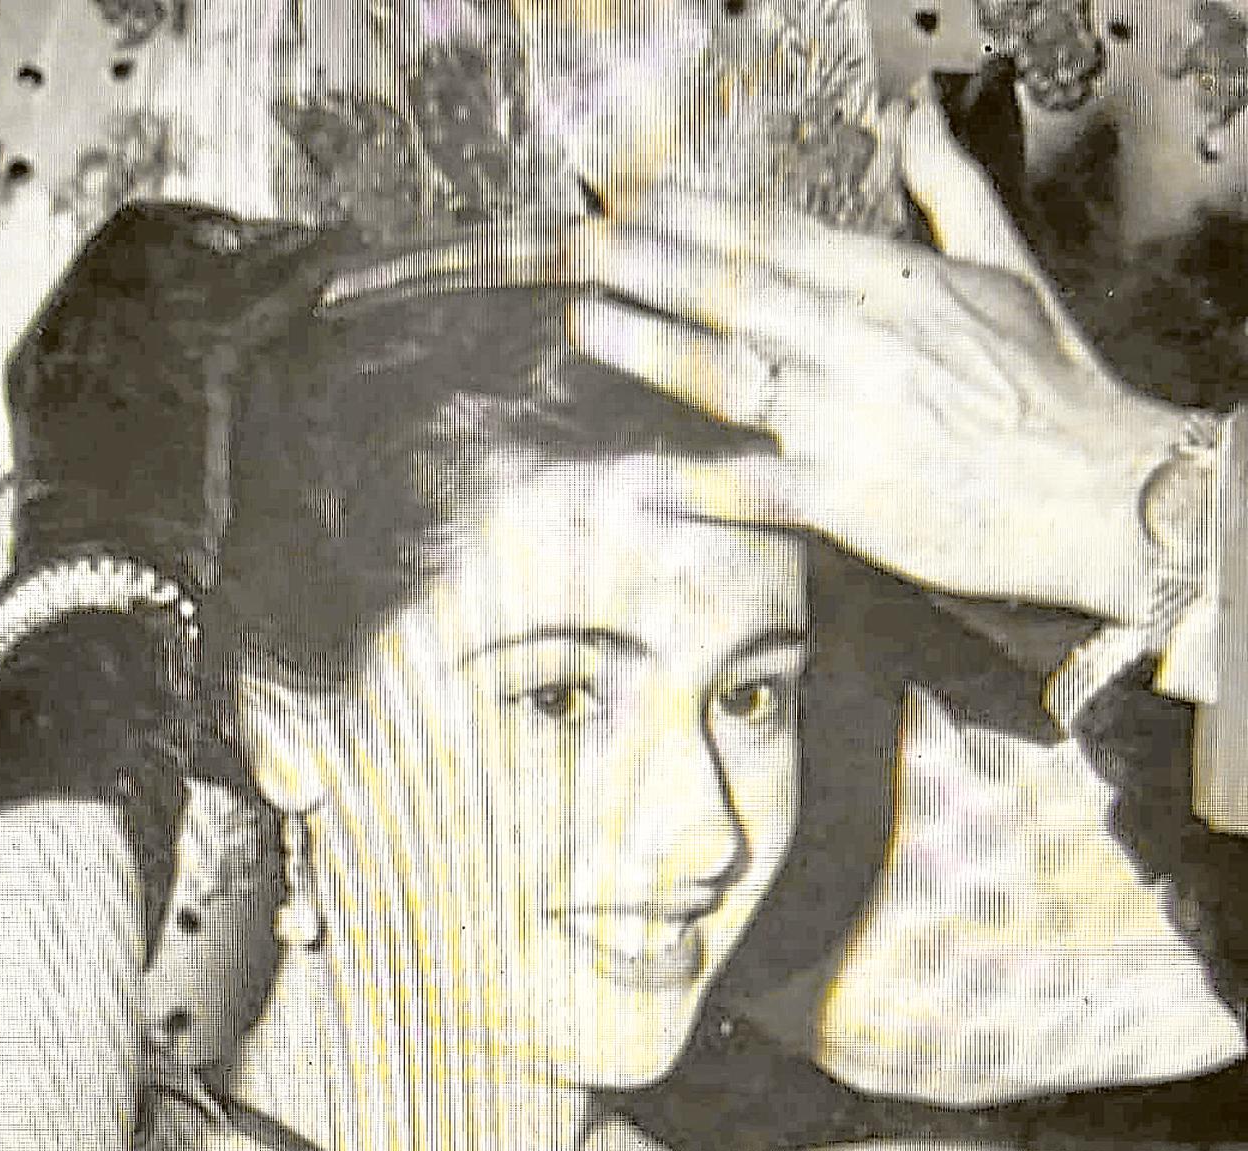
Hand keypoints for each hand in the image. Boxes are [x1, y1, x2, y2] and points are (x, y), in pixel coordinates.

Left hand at [566, 91, 1191, 624]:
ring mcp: (845, 422)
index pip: (773, 237)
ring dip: (649, 344)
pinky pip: (752, 489)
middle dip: (647, 264)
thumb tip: (917, 124)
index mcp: (894, 285)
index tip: (637, 202)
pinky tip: (635, 483)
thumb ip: (946, 192)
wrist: (1097, 489)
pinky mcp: (846, 499)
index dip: (695, 218)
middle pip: (733, 292)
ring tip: (585, 321)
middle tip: (580, 246)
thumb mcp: (1007, 268)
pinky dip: (693, 488)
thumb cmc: (1053, 387)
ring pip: (728, 373)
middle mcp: (859, 344)